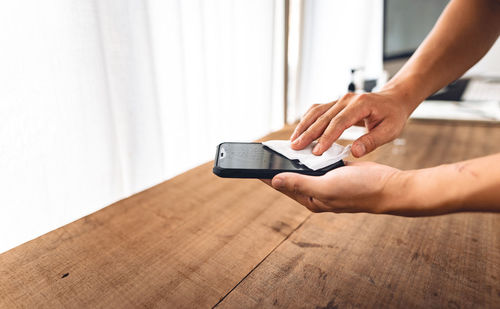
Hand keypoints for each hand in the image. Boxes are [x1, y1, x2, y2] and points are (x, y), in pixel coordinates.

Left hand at [263, 161, 410, 214]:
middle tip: (262, 155)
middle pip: (290, 177)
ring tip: (277, 150)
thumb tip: (275, 181)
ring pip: (303, 169)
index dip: (267, 176)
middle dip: (277, 167)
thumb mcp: (326, 187)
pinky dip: (309, 155)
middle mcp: (316, 192)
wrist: (388, 186)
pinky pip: (317, 162)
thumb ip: (300, 183)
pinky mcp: (335, 171)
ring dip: (293, 160)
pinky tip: (302, 146)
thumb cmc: (359, 190)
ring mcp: (326, 181)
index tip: (252, 166)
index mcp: (311, 199)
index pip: (282, 186)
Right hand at [290, 90, 412, 156]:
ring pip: (316, 112)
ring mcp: (339, 99)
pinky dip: (307, 120)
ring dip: (303, 126)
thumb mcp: (389, 131)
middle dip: (308, 133)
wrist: (394, 99)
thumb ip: (371, 142)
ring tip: (293, 141)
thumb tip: (355, 153)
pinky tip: (300, 132)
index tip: (317, 152)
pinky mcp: (335, 103)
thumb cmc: (393, 116)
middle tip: (296, 148)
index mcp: (361, 104)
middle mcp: (347, 99)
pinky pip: (317, 110)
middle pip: (323, 117)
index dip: (326, 138)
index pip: (339, 122)